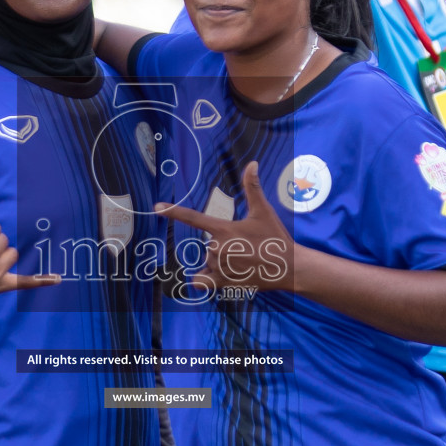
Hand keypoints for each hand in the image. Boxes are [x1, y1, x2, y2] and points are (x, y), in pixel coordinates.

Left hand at [155, 162, 292, 292]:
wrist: (289, 267)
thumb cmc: (276, 237)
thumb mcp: (263, 211)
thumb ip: (253, 187)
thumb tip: (252, 163)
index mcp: (224, 229)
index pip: (193, 218)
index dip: (173, 211)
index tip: (157, 207)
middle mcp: (217, 248)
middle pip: (208, 244)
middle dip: (223, 245)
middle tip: (245, 246)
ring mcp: (220, 267)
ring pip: (209, 262)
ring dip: (220, 261)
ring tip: (244, 261)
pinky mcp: (223, 282)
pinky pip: (201, 282)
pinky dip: (204, 279)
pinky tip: (217, 277)